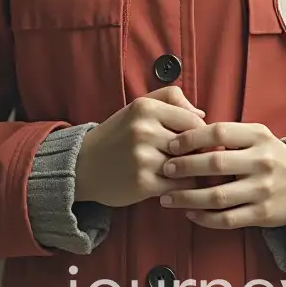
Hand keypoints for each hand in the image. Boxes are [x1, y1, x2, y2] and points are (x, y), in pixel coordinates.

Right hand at [74, 86, 206, 207]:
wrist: (83, 165)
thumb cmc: (118, 135)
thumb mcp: (138, 107)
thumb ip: (170, 99)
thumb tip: (202, 114)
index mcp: (145, 108)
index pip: (192, 120)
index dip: (200, 133)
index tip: (197, 141)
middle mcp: (144, 130)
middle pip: (192, 143)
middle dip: (197, 153)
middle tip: (196, 159)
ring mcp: (143, 157)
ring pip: (188, 166)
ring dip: (191, 172)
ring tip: (186, 173)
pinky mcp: (142, 183)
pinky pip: (179, 186)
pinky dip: (181, 187)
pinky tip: (173, 185)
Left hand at [158, 122, 285, 228]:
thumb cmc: (271, 156)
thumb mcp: (257, 136)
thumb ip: (228, 134)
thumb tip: (187, 130)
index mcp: (258, 136)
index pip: (219, 133)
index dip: (191, 138)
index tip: (172, 144)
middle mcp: (261, 162)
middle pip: (215, 164)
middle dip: (185, 167)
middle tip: (165, 169)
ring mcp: (262, 190)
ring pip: (217, 196)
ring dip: (187, 197)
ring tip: (167, 197)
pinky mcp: (262, 215)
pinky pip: (227, 219)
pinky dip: (204, 218)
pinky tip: (189, 214)